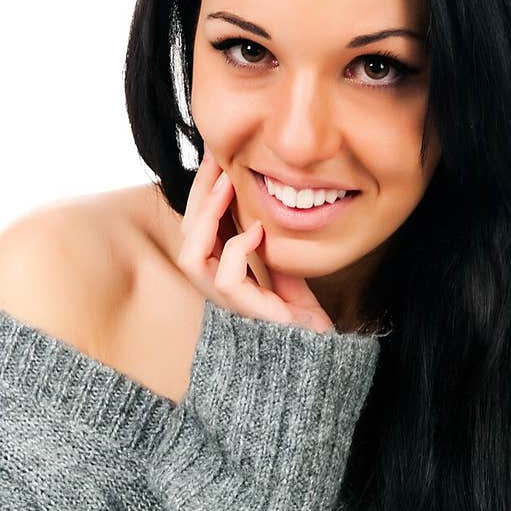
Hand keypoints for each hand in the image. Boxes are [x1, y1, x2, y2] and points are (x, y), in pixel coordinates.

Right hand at [176, 150, 334, 331]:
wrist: (322, 353)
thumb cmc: (303, 318)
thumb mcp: (285, 269)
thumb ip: (269, 245)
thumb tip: (262, 207)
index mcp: (223, 273)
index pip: (200, 227)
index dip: (203, 192)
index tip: (216, 157)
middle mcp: (217, 289)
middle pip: (188, 235)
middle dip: (199, 193)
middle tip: (216, 158)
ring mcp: (227, 303)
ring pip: (191, 257)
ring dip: (206, 217)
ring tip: (225, 185)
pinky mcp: (245, 315)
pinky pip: (224, 279)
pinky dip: (236, 250)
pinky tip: (257, 232)